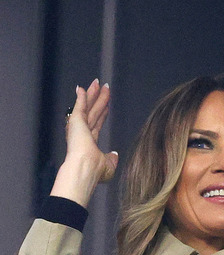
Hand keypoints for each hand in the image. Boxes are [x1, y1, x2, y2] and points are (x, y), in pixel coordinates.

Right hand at [50, 79, 117, 206]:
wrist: (85, 169)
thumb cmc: (95, 172)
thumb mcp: (108, 165)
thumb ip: (111, 159)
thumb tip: (114, 153)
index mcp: (89, 142)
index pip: (97, 123)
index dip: (102, 113)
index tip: (106, 105)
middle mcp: (83, 133)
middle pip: (93, 111)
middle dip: (98, 99)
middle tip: (103, 87)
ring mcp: (79, 127)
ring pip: (89, 106)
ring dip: (93, 94)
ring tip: (98, 83)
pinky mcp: (76, 121)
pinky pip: (80, 106)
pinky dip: (81, 97)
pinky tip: (82, 88)